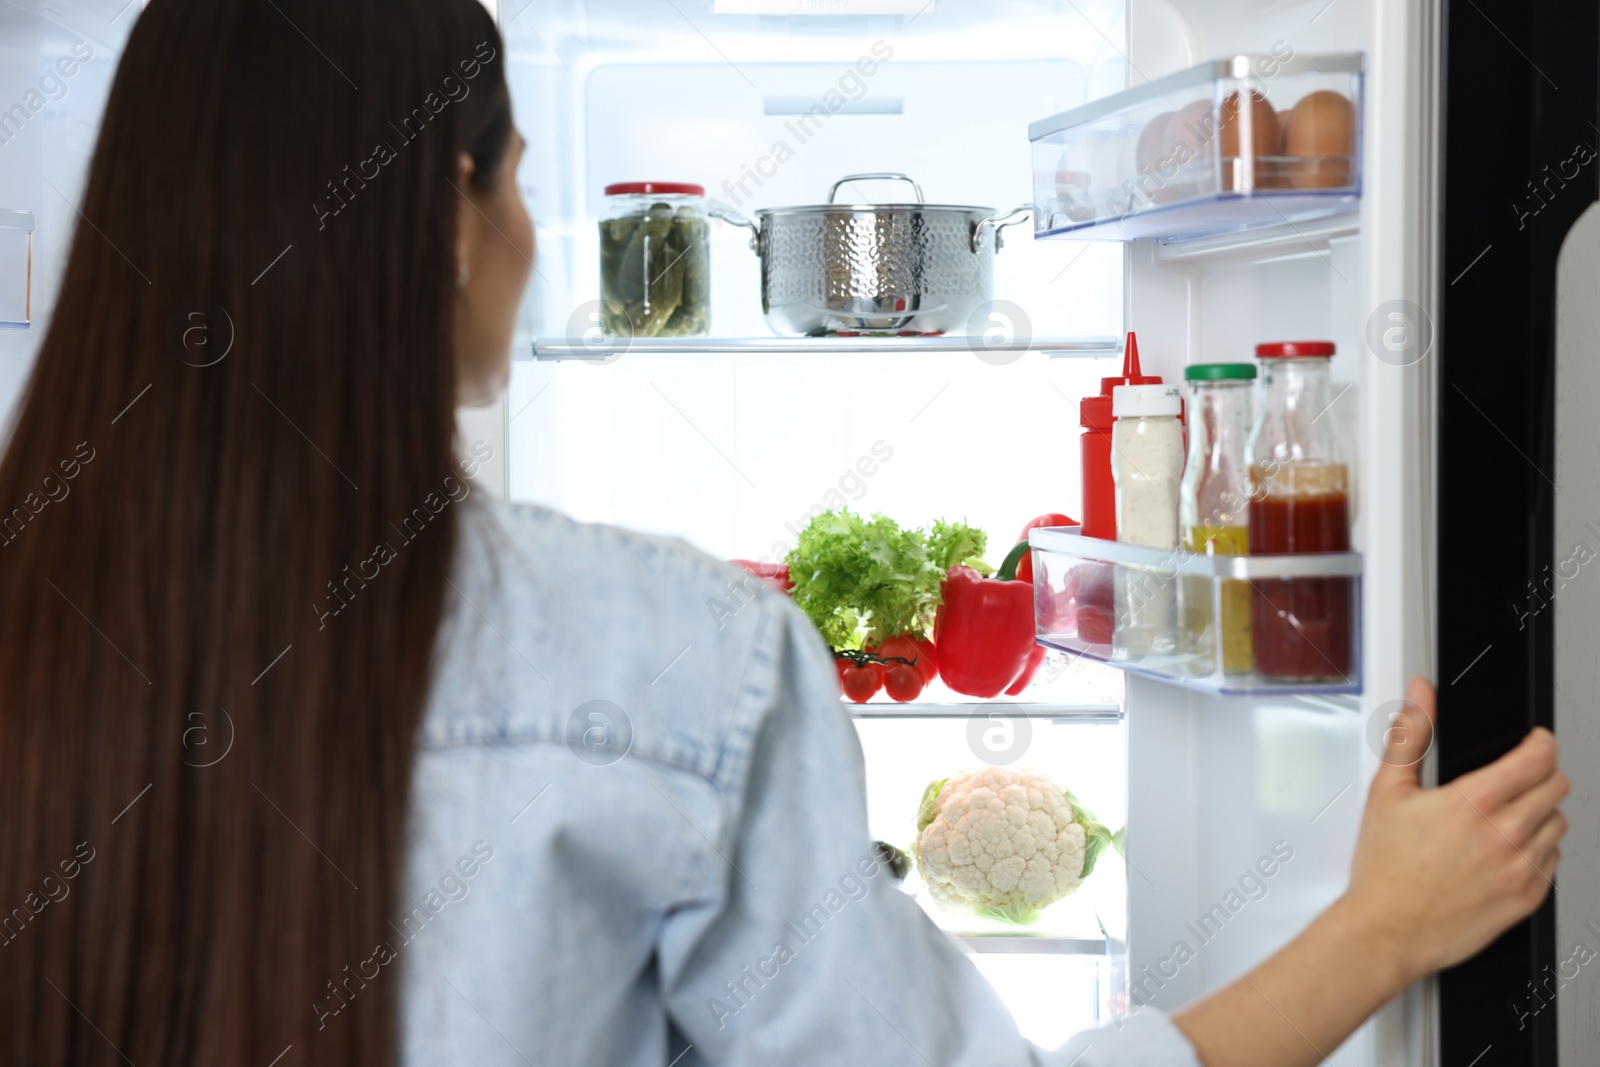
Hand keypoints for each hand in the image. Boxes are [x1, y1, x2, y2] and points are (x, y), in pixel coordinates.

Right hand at [1341, 677, 1567, 983]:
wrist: (1388, 930)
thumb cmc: (1384, 869)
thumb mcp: (1387, 791)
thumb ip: (1410, 734)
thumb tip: (1420, 695)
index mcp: (1474, 802)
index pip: (1538, 757)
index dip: (1541, 742)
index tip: (1536, 742)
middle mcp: (1506, 834)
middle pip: (1556, 787)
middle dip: (1542, 774)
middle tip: (1521, 777)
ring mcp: (1521, 868)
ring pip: (1559, 824)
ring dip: (1541, 813)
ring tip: (1508, 817)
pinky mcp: (1527, 898)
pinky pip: (1554, 862)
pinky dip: (1538, 850)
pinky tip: (1506, 851)